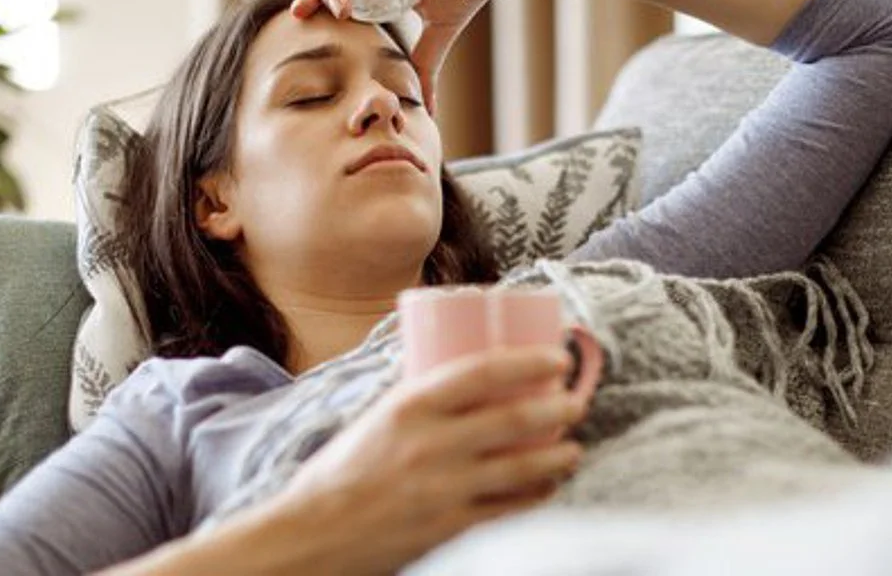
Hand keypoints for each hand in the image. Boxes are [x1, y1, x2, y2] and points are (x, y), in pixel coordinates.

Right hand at [255, 345, 589, 574]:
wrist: (314, 534)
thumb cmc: (343, 471)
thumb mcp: (379, 418)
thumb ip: (424, 402)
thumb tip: (475, 380)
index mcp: (409, 406)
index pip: (483, 371)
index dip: (529, 361)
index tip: (557, 357)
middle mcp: (430, 444)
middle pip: (514, 418)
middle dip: (559, 407)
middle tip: (577, 402)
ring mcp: (443, 488)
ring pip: (521, 467)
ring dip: (559, 456)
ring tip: (573, 448)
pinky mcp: (450, 527)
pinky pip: (509, 509)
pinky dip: (537, 495)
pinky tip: (548, 486)